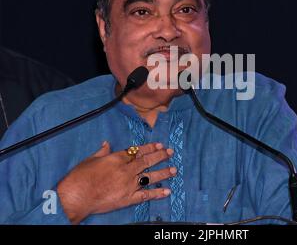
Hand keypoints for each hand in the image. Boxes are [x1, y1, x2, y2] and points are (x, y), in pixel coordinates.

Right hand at [57, 141, 175, 223]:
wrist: (76, 196)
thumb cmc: (80, 177)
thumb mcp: (90, 160)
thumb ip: (102, 152)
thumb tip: (107, 144)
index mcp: (117, 158)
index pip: (137, 151)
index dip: (149, 148)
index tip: (159, 145)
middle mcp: (126, 170)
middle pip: (146, 161)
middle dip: (160, 156)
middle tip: (171, 152)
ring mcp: (128, 185)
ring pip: (150, 177)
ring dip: (163, 173)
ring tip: (174, 170)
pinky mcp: (127, 199)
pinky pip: (145, 195)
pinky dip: (157, 194)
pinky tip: (167, 192)